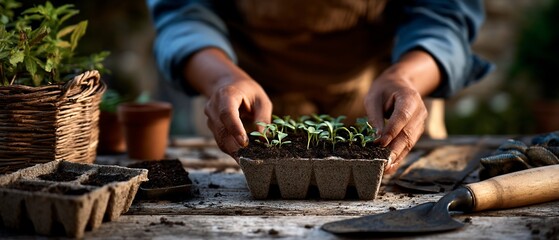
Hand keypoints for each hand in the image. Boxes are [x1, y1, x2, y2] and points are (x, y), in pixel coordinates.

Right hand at [204, 77, 271, 157]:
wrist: (228, 85)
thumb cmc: (248, 91)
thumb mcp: (261, 99)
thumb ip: (263, 117)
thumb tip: (264, 138)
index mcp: (226, 95)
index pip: (227, 113)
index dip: (235, 129)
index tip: (245, 143)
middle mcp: (214, 106)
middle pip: (222, 130)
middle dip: (235, 147)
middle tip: (250, 161)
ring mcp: (210, 117)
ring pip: (220, 139)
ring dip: (234, 152)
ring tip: (249, 162)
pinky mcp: (212, 127)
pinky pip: (221, 141)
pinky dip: (232, 150)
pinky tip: (243, 157)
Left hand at [364, 50, 440, 173]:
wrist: (400, 84)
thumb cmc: (384, 90)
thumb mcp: (374, 97)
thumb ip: (375, 116)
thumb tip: (375, 137)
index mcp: (410, 98)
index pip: (402, 116)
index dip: (392, 130)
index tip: (380, 143)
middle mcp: (419, 111)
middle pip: (408, 133)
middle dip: (395, 150)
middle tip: (383, 164)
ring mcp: (420, 123)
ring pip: (410, 142)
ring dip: (397, 157)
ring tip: (385, 169)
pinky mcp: (416, 131)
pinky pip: (408, 145)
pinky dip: (399, 157)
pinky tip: (390, 167)